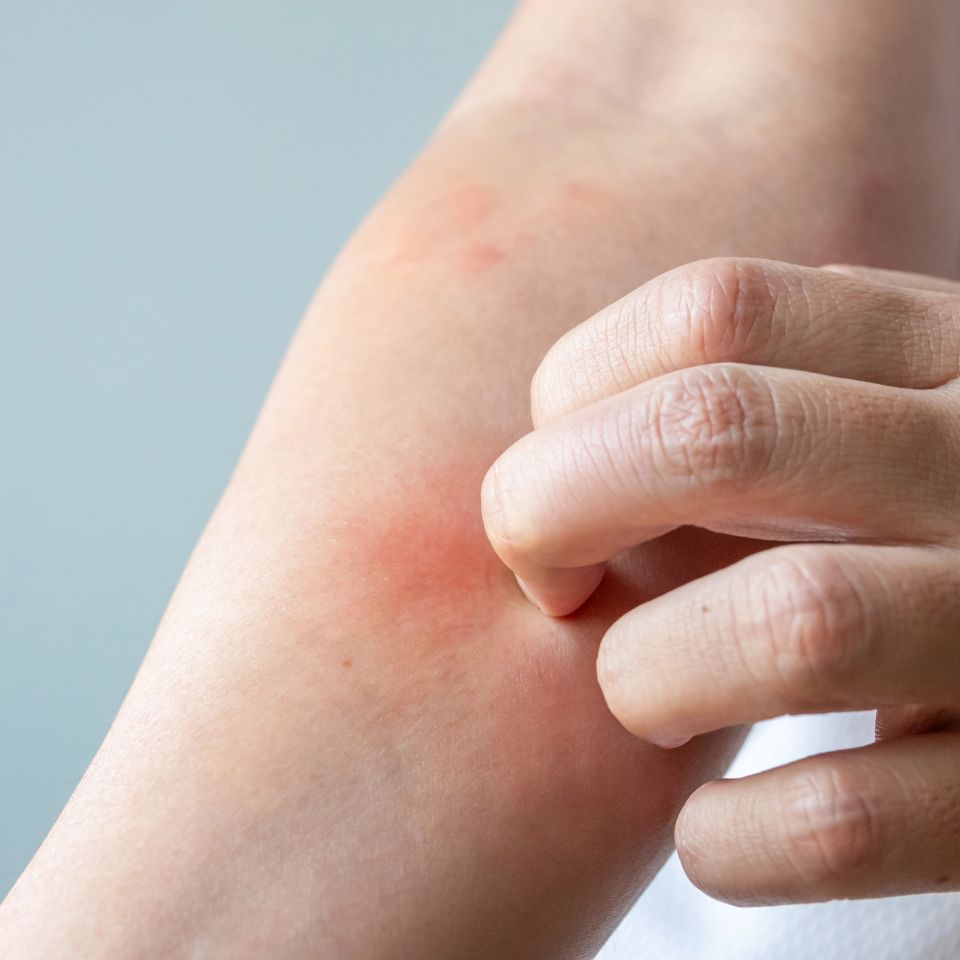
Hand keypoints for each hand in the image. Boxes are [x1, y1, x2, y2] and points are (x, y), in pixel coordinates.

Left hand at [481, 257, 959, 904]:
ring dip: (650, 674)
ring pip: (789, 623)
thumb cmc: (917, 534)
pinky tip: (713, 833)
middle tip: (551, 585)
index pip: (713, 311)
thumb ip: (764, 393)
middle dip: (559, 509)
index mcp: (938, 353)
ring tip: (647, 697)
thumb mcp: (877, 419)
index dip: (577, 394)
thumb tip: (570, 419)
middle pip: (712, 430)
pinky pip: (845, 821)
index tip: (547, 477)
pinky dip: (732, 840)